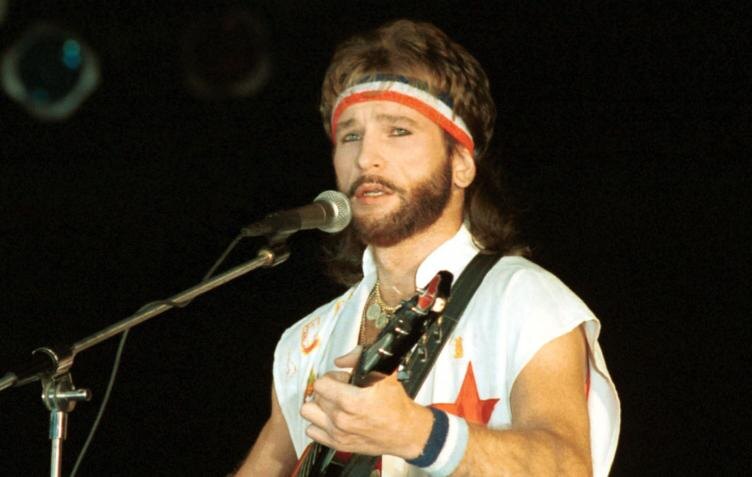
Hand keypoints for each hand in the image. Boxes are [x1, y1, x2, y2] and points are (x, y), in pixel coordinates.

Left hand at [299, 347, 432, 458]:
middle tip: (342, 390)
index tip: (342, 379)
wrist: (405, 432)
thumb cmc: (396, 406)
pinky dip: (318, 423)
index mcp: (351, 401)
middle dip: (328, 389)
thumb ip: (360, 359)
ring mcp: (337, 433)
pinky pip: (311, 431)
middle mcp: (341, 419)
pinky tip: (332, 418)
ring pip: (308, 413)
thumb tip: (341, 360)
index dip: (332, 377)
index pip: (320, 383)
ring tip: (333, 403)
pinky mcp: (337, 444)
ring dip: (319, 406)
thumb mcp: (384, 374)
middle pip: (315, 396)